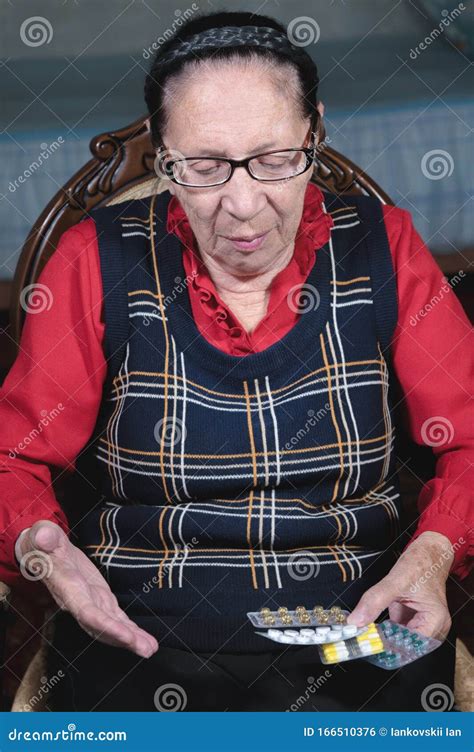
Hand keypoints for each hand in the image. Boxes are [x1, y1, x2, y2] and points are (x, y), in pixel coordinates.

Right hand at [16, 520, 158, 657]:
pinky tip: (145, 639)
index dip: (105, 626)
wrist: (44, 553)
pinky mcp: (100, 599)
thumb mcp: (41, 537)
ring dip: (130, 639)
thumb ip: (43, 538)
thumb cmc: (42, 545)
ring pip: (111, 625)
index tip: (126, 636)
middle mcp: (79, 602)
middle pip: (101, 626)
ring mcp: (91, 602)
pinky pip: (116, 618)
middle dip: (123, 639)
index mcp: (67, 588)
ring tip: (150, 648)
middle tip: (147, 650)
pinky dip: (130, 629)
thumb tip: (44, 535)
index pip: (86, 612)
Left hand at [347, 531, 453, 640]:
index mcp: (435, 621)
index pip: (410, 645)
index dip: (388, 646)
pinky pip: (398, 632)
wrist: (427, 554)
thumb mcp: (395, 581)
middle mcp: (433, 628)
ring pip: (400, 641)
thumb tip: (355, 621)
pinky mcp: (414, 621)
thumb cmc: (420, 564)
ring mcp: (424, 626)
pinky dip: (384, 631)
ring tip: (362, 634)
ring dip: (383, 638)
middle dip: (383, 644)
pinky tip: (370, 628)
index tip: (366, 643)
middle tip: (360, 639)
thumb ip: (374, 601)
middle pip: (406, 646)